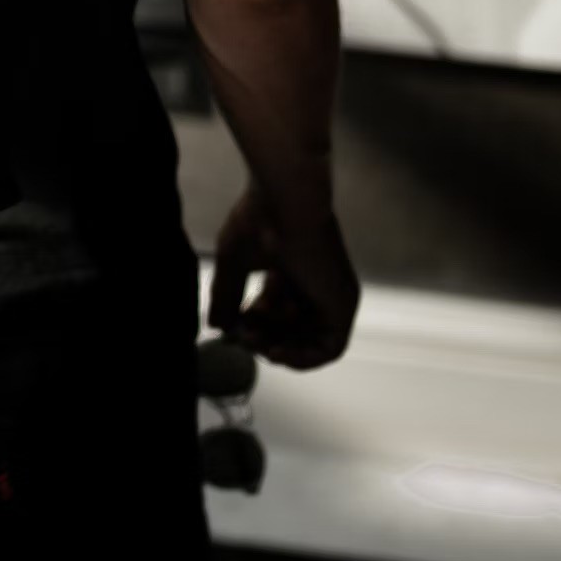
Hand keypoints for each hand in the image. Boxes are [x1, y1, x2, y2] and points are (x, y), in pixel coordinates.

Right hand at [207, 185, 357, 369]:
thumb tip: (217, 327)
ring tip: (254, 339)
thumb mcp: (232, 263)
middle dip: (263, 339)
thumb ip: (226, 296)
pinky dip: (302, 358)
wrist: (284, 201)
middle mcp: (318, 284)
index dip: (255, 326)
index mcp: (296, 269)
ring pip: (309, 342)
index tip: (234, 328)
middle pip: (293, 330)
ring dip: (278, 349)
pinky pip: (329, 350)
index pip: (278, 311)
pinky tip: (275, 351)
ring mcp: (332, 295)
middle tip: (242, 336)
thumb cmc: (259, 219)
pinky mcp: (343, 306)